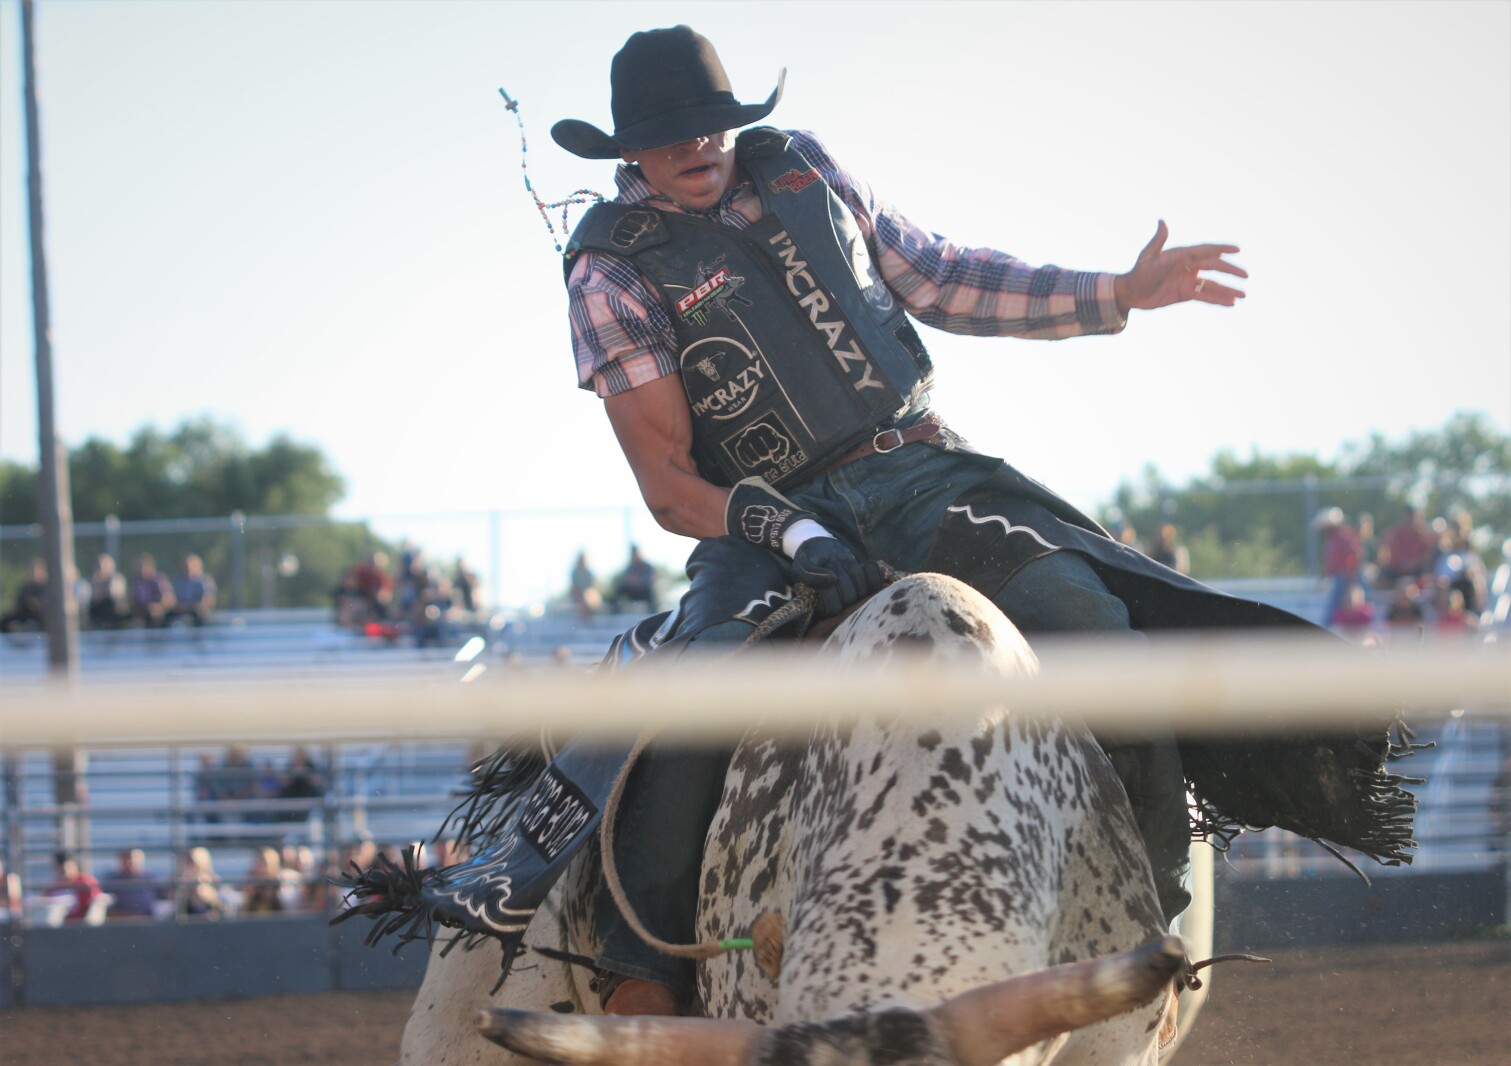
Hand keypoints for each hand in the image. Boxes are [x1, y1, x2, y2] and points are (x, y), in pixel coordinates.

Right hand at [790, 538, 885, 618]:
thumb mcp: (803, 564)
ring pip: (863, 590)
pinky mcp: (865, 585)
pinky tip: (869, 564)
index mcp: (822, 606)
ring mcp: (854, 595)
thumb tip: (832, 579)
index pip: (834, 607)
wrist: (821, 549)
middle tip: (832, 564)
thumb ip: (811, 574)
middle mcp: (839, 604)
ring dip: (855, 572)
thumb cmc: (809, 558)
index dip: (831, 590)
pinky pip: (875, 584)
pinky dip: (874, 572)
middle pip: (849, 597)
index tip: (827, 574)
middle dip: (842, 578)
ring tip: (842, 562)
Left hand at [1114, 220, 1246, 312]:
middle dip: (1230, 271)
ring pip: (1212, 284)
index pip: (1205, 250)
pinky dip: (1218, 299)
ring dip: (1227, 289)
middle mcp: (1188, 266)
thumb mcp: (1148, 257)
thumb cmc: (1138, 272)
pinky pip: (1205, 296)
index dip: (1221, 249)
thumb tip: (1162, 221)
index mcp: (1182, 255)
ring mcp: (1188, 280)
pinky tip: (1231, 303)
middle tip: (1245, 275)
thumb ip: (1158, 241)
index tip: (1237, 249)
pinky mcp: (1186, 294)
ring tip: (1243, 295)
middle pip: (1214, 267)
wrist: (1130, 293)